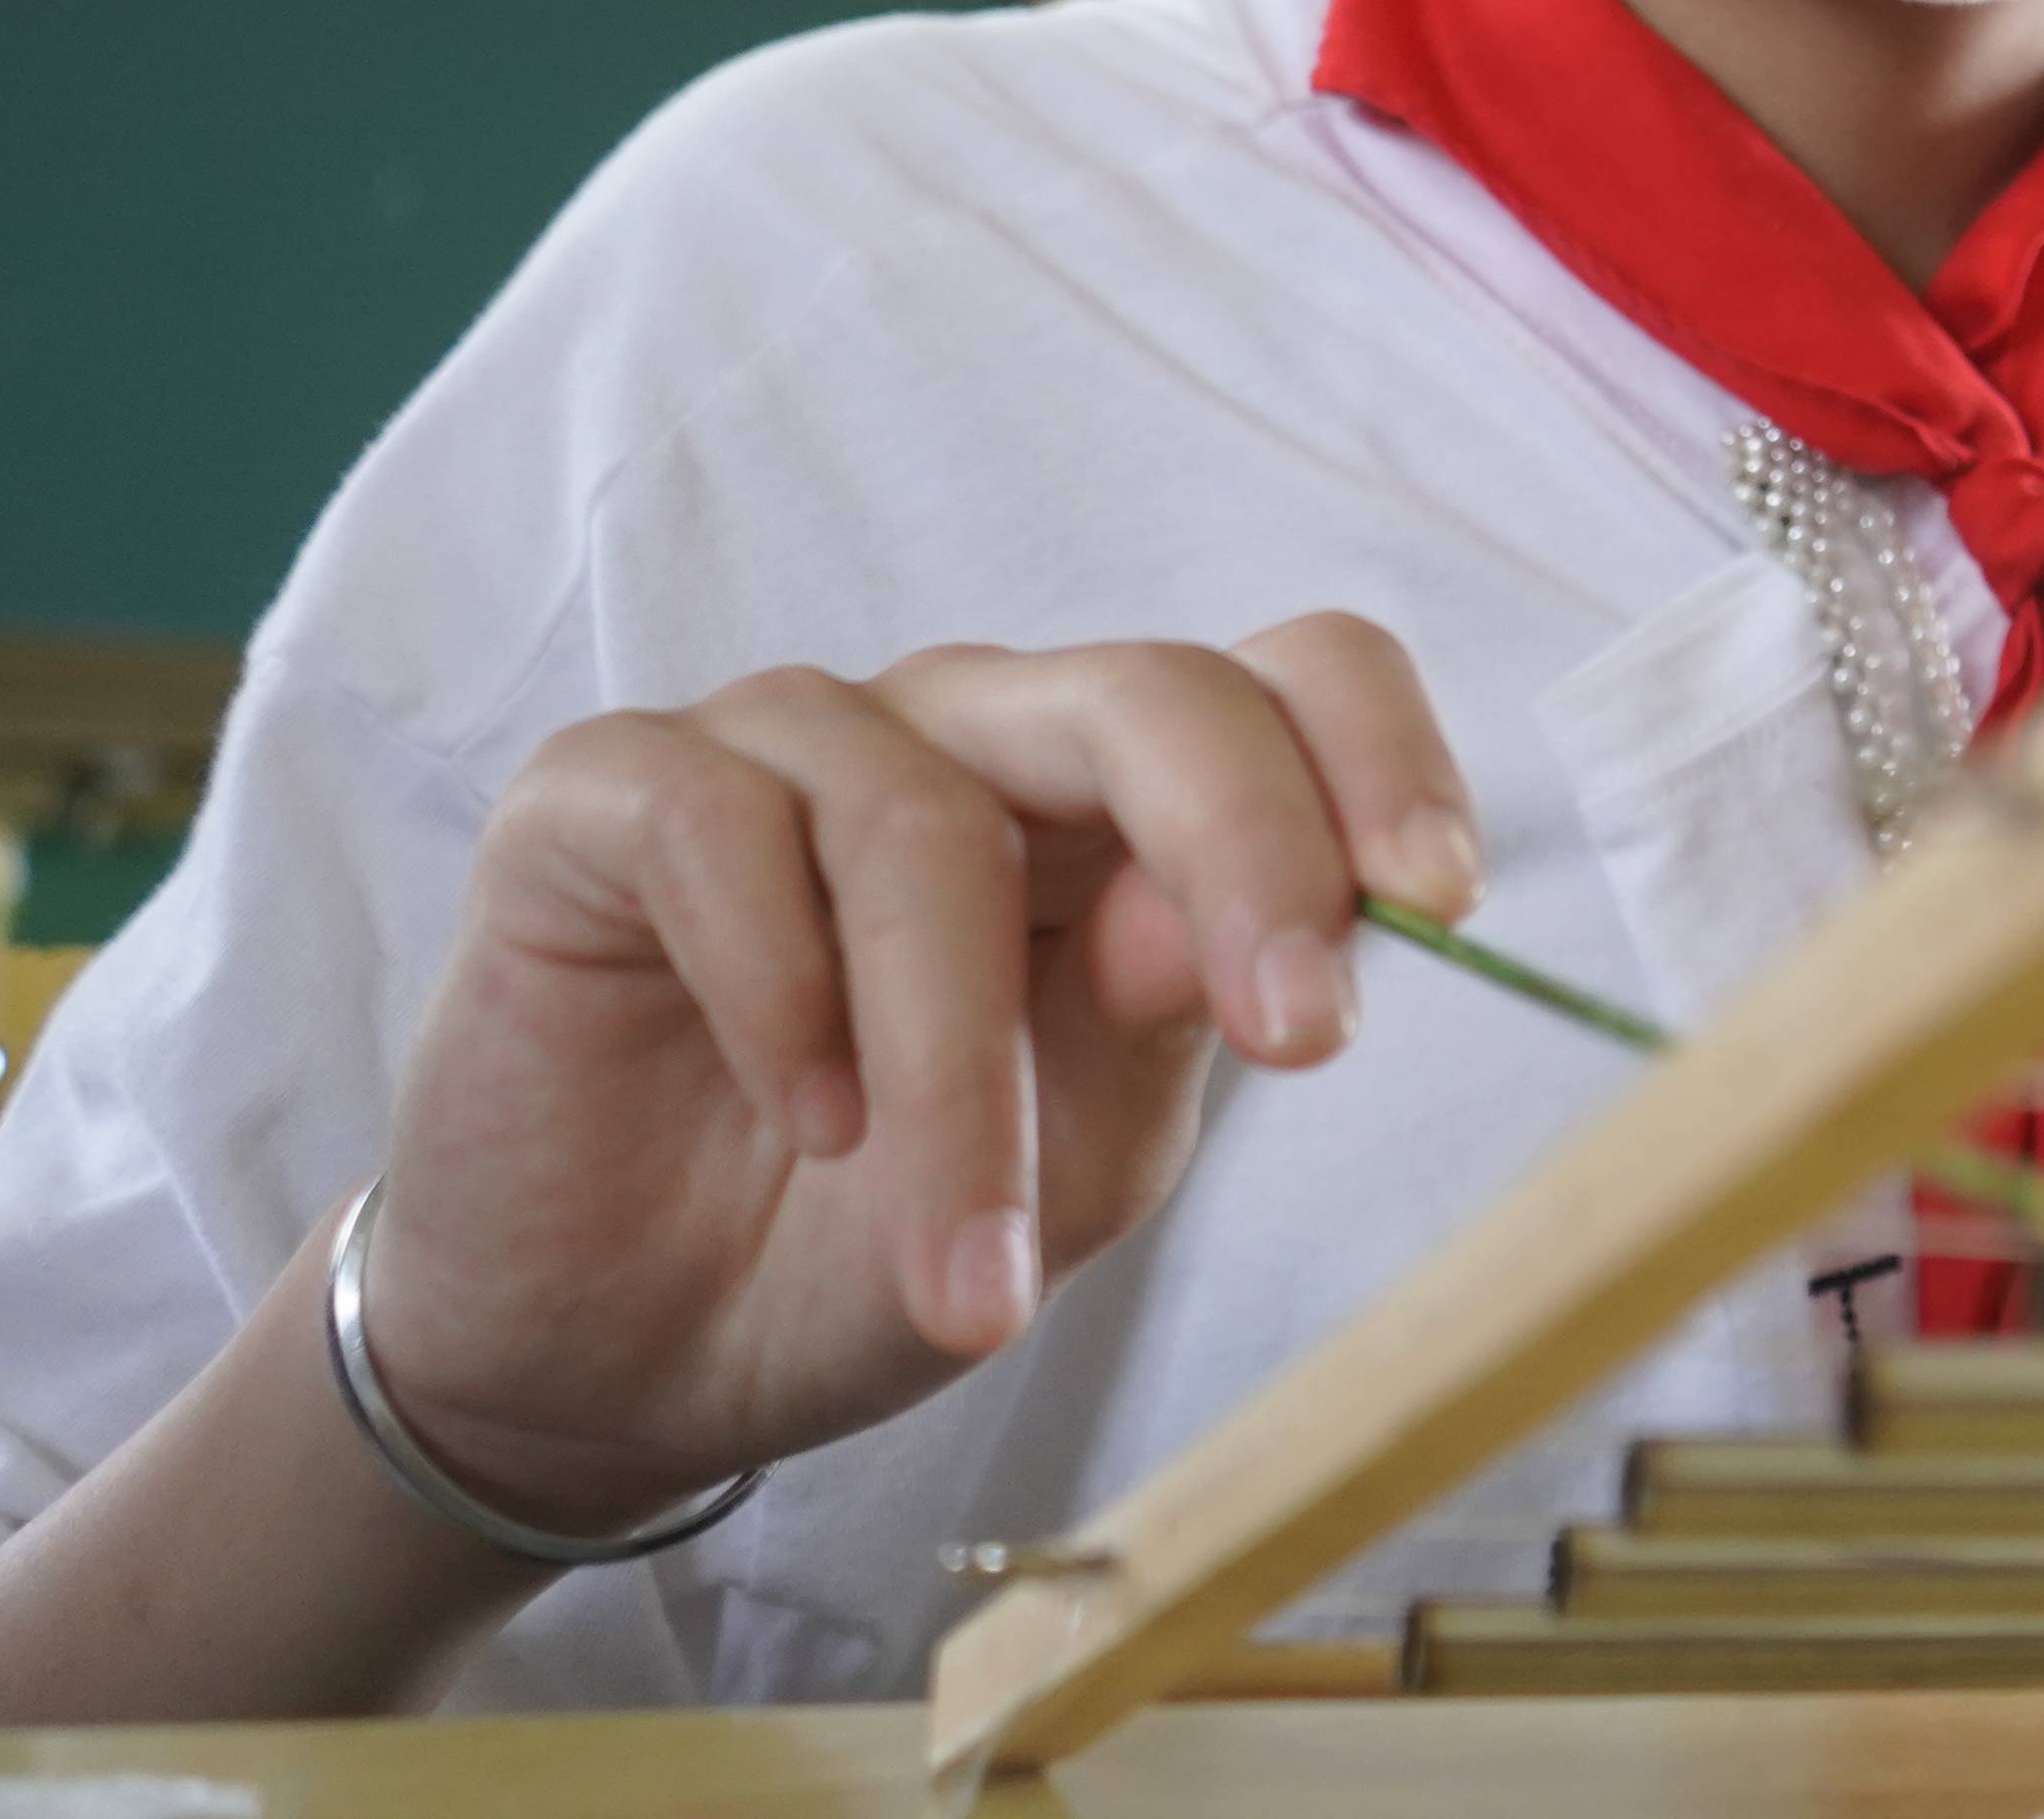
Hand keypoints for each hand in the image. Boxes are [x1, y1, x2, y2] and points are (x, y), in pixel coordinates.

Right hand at [344, 619, 1478, 1535]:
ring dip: (960, 1070)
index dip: (1378, 758)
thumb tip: (1217, 917)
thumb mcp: (1071, 1169)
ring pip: (926, 824)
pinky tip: (799, 1118)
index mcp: (1119, 806)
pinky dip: (777, 991)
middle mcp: (971, 733)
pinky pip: (716, 827)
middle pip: (1151, 695)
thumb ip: (1155, 1029)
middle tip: (1299, 1037)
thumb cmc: (865, 1242)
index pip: (1288, 682)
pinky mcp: (604, 792)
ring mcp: (787, 744)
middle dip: (1249, 854)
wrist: (615, 1362)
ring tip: (961, 1270)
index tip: (1440, 902)